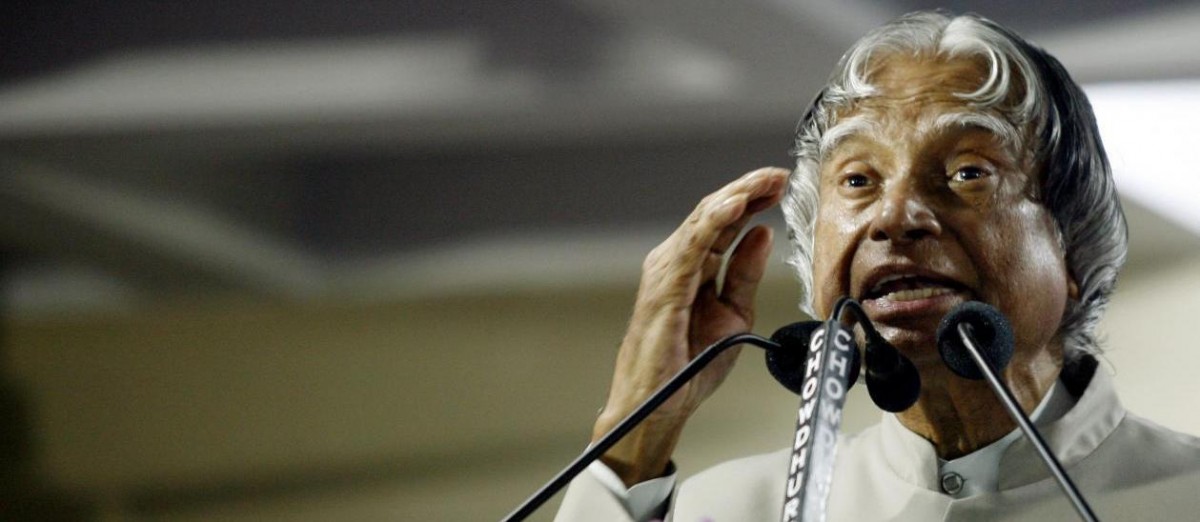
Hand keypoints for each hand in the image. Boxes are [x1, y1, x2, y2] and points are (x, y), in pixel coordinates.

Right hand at [593, 167, 789, 485]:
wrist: (658, 406)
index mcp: (692, 268)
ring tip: (766, 181)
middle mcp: (676, 262)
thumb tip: (763, 235)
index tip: (783, 185)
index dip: (753, 199)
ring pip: (703, 221)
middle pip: (713, 213)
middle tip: (780, 174)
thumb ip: (744, 274)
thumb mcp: (733, 315)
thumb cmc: (687, 366)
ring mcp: (667, 271)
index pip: (723, 222)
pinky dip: (714, 223)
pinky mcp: (664, 287)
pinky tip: (737, 207)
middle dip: (748, 189)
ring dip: (736, 197)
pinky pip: (692, 246)